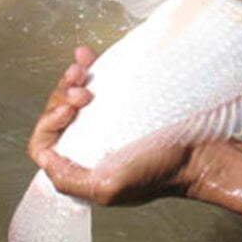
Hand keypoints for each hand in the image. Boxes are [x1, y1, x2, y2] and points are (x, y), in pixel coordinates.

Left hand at [28, 46, 201, 205]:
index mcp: (80, 166)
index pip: (43, 144)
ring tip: (83, 72)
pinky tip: (85, 54)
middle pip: (55, 113)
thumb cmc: (160, 172)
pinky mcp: (122, 102)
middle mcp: (88, 143)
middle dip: (62, 96)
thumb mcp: (110, 187)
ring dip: (71, 79)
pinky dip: (87, 64)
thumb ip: (70, 179)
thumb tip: (44, 157)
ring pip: (71, 94)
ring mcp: (105, 120)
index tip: (69, 111)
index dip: (49, 123)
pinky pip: (97, 80)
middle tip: (83, 93)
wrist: (198, 151)